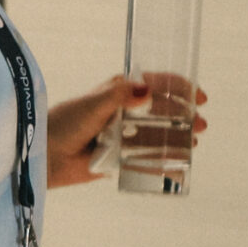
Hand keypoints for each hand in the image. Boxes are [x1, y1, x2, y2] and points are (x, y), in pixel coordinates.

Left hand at [45, 74, 208, 187]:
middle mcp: (124, 110)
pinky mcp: (119, 156)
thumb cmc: (66, 122)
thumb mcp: (94, 104)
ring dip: (178, 137)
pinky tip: (178, 162)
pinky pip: (146, 157)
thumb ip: (120, 96)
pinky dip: (163, 159)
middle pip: (163, 110)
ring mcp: (123, 134)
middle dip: (185, 116)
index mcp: (119, 90)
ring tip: (194, 142)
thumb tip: (148, 90)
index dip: (181, 88)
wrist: (46, 155)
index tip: (199, 97)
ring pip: (158, 133)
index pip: (157, 84)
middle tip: (201, 124)